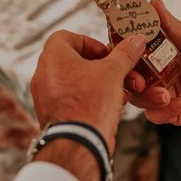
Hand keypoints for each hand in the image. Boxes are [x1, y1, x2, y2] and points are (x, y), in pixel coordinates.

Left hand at [30, 30, 146, 153]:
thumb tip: (136, 41)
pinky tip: (112, 106)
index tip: (107, 53)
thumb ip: (125, 54)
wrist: (79, 144)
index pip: (67, 37)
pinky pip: (73, 99)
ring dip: (101, 83)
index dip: (90, 42)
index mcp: (53, 58)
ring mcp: (46, 97)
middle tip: (119, 72)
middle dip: (103, 67)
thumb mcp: (113, 73)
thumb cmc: (89, 105)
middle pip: (75, 61)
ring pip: (77, 82)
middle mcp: (44, 75)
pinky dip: (91, 99)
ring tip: (120, 91)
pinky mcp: (54, 115)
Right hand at [127, 0, 180, 128]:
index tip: (120, 50)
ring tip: (166, 95)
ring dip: (148, 98)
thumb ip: (172, 26)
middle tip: (139, 81)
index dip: (122, 51)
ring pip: (138, 98)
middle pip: (130, 77)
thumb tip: (153, 1)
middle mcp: (158, 73)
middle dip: (130, 79)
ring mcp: (163, 94)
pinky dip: (164, 111)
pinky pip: (155, 115)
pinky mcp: (171, 113)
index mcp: (161, 53)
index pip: (133, 51)